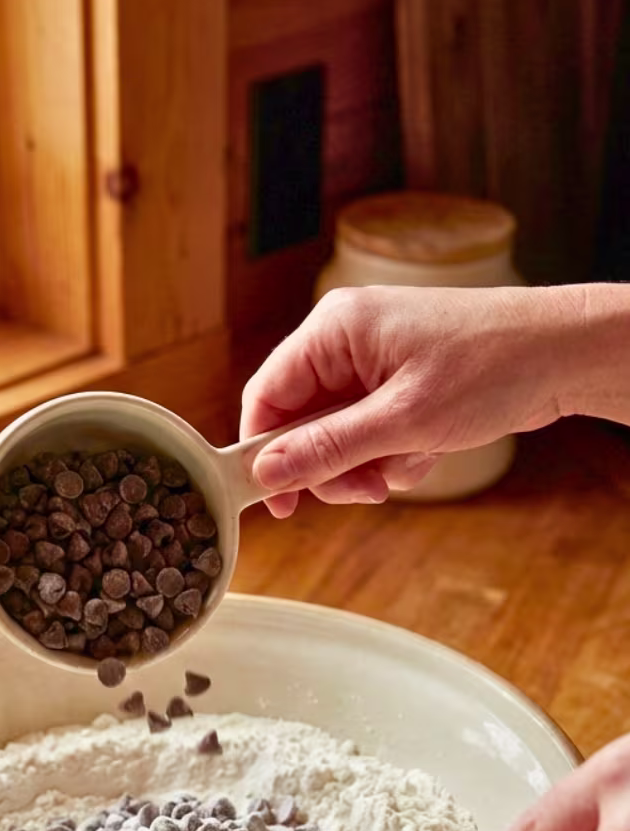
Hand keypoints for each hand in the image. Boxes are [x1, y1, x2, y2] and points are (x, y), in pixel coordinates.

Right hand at [240, 283, 625, 517]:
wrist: (566, 354)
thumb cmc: (493, 366)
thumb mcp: (403, 420)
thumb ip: (329, 449)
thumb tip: (269, 472)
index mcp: (334, 329)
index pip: (267, 394)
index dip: (264, 452)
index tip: (277, 501)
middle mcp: (346, 339)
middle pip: (302, 422)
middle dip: (333, 464)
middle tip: (367, 488)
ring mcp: (373, 360)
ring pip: (338, 435)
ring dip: (368, 464)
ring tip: (410, 463)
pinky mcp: (399, 381)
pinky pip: (370, 432)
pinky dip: (393, 452)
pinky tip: (429, 449)